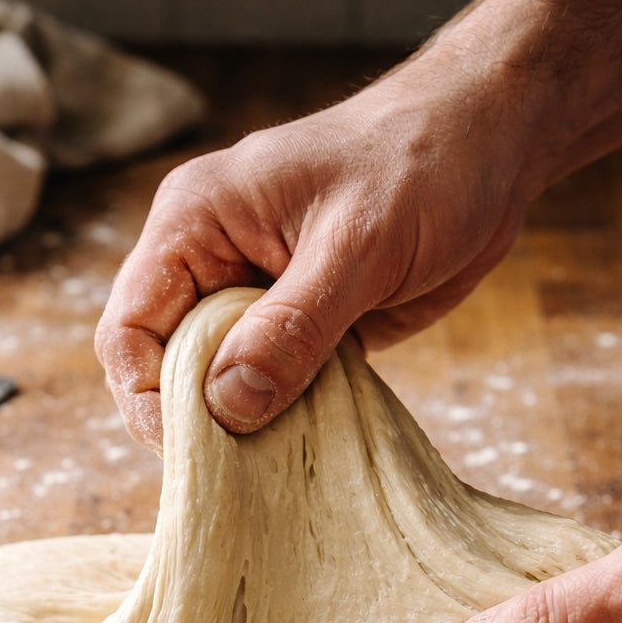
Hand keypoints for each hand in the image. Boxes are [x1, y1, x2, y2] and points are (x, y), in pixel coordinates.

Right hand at [95, 0, 621, 452]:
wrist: (491, 145)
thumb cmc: (422, 165)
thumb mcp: (356, 248)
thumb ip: (291, 328)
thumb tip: (228, 407)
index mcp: (195, 223)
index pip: (130, 327)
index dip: (146, 397)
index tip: (193, 451)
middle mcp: (211, 260)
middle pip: (166, 365)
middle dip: (195, 422)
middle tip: (237, 477)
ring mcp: (254, 296)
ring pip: (217, 383)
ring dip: (241, 429)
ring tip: (272, 473)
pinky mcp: (298, 325)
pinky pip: (269, 386)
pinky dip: (282, 421)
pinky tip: (305, 452)